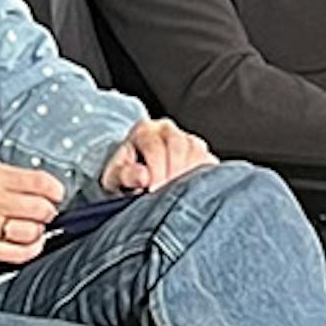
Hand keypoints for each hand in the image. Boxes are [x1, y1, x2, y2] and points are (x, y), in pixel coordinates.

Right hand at [0, 157, 64, 266]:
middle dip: (47, 210)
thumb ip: (3, 174)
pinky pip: (15, 254)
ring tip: (33, 226)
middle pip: (41, 209)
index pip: (41, 183)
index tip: (54, 193)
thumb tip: (29, 183)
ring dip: (38, 230)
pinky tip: (29, 244)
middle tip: (43, 210)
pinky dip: (30, 250)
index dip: (54, 189)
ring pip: (31, 233)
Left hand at [90, 117, 211, 199]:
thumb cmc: (125, 174)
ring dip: (190, 174)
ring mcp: (187, 139)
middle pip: (178, 145)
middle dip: (174, 172)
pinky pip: (209, 161)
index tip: (153, 191)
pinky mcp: (202, 154)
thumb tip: (143, 176)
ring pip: (197, 150)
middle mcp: (167, 130)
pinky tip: (193, 191)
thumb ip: (125, 175)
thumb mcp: (115, 176)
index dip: (156, 170)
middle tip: (168, 195)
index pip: (154, 146)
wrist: (135, 172)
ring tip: (179, 194)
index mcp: (144, 131)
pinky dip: (204, 176)